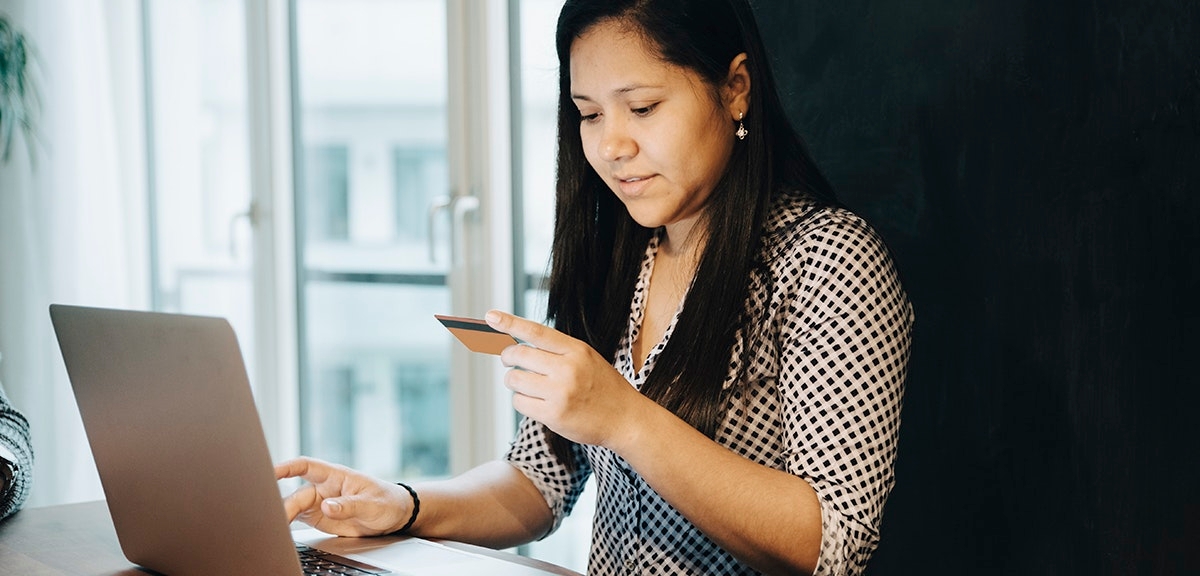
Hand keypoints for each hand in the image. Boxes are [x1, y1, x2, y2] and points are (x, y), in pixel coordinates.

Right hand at [275, 456, 412, 536]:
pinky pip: (298, 519)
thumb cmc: (387, 501)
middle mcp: (324, 487)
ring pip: (294, 507)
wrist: (395, 515)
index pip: (307, 466)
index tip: (271, 472)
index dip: (288, 467)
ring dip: (283, 516)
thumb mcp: (372, 504)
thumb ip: (350, 505)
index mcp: (336, 476)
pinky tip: (281, 530)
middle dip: (284, 505)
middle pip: (297, 494)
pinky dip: (288, 524)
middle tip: (278, 518)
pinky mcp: (319, 517)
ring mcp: (320, 502)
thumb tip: (327, 506)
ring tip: (275, 527)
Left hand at [485, 310, 647, 449]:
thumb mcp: (587, 358)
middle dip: (508, 358)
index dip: (510, 323)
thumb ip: (557, 351)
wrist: (625, 419)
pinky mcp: (553, 415)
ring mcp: (560, 393)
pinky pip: (519, 402)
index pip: (536, 332)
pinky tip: (536, 402)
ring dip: (514, 382)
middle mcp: (567, 369)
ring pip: (514, 380)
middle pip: (518, 355)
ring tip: (529, 385)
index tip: (491, 316)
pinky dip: (521, 401)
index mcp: (576, 350)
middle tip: (510, 362)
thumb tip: (518, 346)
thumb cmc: (603, 387)